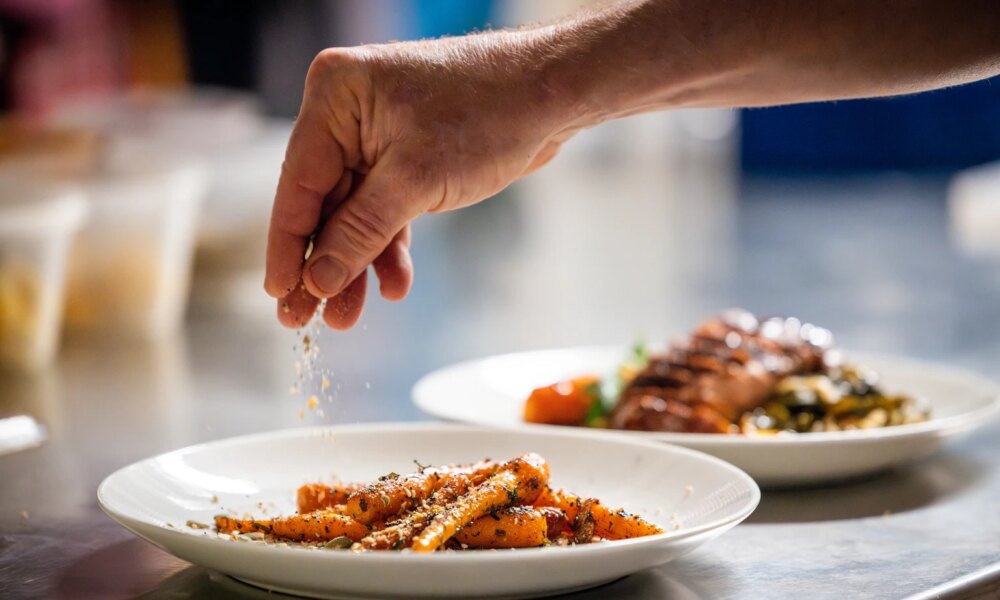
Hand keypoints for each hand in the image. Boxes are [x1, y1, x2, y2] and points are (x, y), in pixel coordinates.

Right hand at [265, 35, 574, 328]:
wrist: (550, 97)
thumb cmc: (487, 115)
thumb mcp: (416, 180)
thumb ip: (361, 232)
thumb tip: (317, 280)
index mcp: (335, 97)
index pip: (297, 182)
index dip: (288, 245)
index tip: (279, 294)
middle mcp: (348, 113)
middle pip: (322, 203)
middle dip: (322, 264)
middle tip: (304, 320)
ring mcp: (377, 137)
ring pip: (354, 214)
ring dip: (354, 265)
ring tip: (347, 318)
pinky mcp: (407, 158)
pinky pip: (385, 210)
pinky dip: (388, 247)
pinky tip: (392, 286)